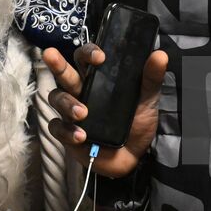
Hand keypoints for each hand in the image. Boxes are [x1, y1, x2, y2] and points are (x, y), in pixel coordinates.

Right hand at [42, 43, 167, 177]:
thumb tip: (160, 55)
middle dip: (57, 63)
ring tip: (82, 113)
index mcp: (98, 79)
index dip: (88, 53)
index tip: (100, 57)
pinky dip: (67, 131)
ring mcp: (72, 113)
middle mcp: (81, 92)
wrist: (135, 157)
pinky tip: (81, 136)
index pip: (86, 59)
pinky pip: (57, 128)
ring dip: (67, 103)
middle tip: (51, 54)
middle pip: (65, 73)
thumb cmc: (137, 123)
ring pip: (57, 98)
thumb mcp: (147, 99)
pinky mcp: (67, 134)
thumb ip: (151, 78)